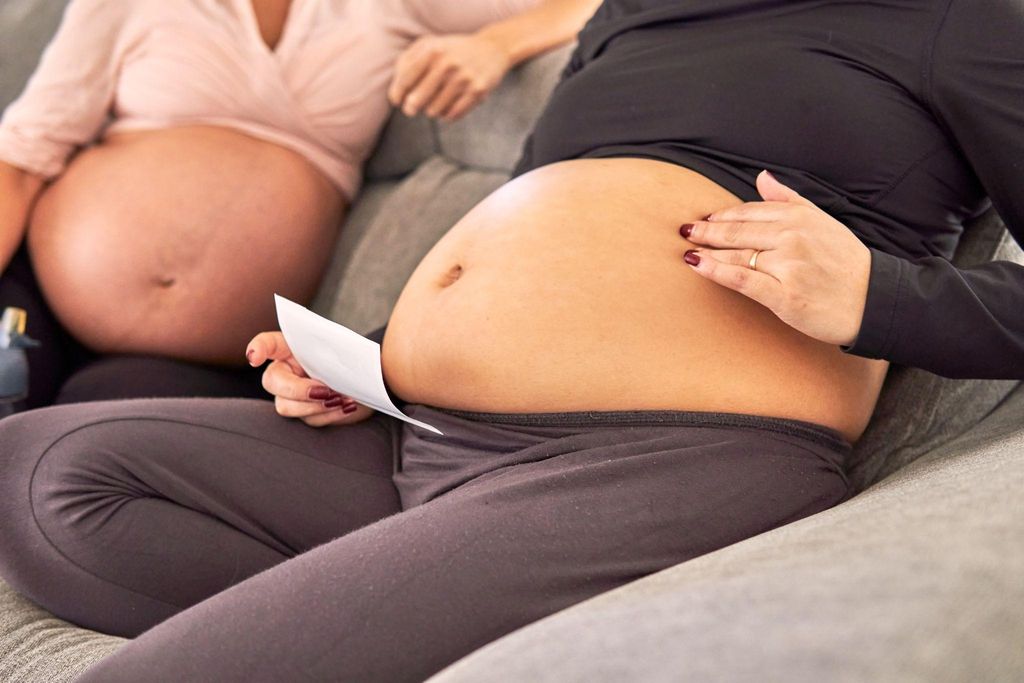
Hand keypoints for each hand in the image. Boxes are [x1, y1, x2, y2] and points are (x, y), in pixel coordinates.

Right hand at [245, 332, 374, 427]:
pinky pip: (309, 419)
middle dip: (298, 390)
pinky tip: (347, 407)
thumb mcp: (346, 351)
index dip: (258, 348)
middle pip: (272, 382)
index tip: (254, 358)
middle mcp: (286, 370)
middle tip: (326, 391)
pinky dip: (329, 415)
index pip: (268, 343)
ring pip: (286, 406)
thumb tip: (328, 371)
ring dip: (314, 406)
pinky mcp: (305, 413)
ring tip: (341, 399)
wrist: (370, 384)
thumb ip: (333, 354)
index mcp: (292, 347)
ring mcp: (291, 395)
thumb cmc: (355, 360)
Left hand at [387, 33, 510, 120]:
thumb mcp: (430, 45)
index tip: (397, 101)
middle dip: (411, 107)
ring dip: (431, 111)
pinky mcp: (477, 91)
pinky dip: (446, 116)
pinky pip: (453, 115)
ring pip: (434, 111)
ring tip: (433, 105)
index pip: (405, 79)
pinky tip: (447, 109)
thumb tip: (396, 90)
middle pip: (417, 100)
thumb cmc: (453, 51)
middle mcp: (448, 64)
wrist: (492, 48)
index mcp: (433, 51)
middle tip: (411, 109)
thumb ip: (408, 61)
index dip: (397, 94)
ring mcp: (464, 78)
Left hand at [680, 171, 870, 346]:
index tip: (705, 218)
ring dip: (707, 250)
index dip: (723, 215)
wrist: (872, 301)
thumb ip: (789, 199)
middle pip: (737, 231)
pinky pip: (741, 279)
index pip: (750, 212)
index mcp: (799, 217)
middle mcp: (792, 237)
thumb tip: (762, 177)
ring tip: (687, 249)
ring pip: (736, 254)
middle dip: (707, 231)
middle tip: (686, 231)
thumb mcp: (823, 221)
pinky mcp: (783, 295)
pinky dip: (716, 271)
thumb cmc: (846, 263)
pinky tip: (697, 266)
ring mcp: (787, 266)